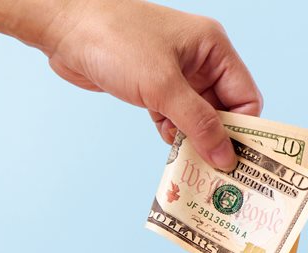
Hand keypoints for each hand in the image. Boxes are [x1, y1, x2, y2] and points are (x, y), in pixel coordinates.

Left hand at [41, 0, 261, 169]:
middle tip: (218, 172)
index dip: (244, 129)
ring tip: (193, 164)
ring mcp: (176, 73)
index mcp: (213, 48)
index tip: (239, 161)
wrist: (62, 25)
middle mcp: (200, 59)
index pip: (246, 96)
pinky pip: (176, 117)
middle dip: (219, 139)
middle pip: (224, 110)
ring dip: (196, 140)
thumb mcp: (163, 86)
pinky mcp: (154, 86)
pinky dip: (175, 134)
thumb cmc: (114, 40)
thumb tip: (225, 157)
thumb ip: (198, 123)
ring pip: (199, 117)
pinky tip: (171, 147)